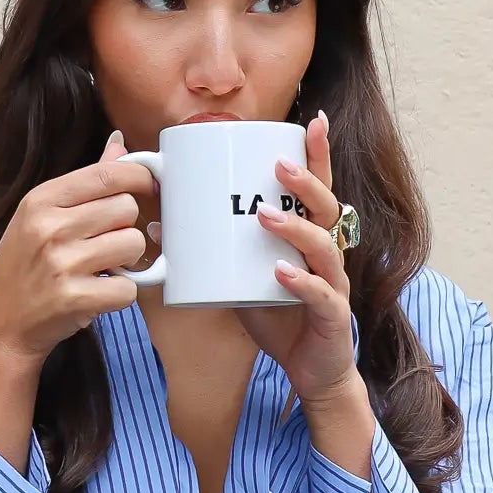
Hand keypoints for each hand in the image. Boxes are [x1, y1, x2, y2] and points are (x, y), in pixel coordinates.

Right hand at [0, 132, 156, 373]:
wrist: (2, 325)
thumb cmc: (24, 268)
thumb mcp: (40, 217)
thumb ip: (83, 183)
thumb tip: (119, 145)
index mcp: (40, 201)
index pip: (106, 174)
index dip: (139, 177)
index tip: (150, 185)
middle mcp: (49, 228)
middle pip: (126, 208)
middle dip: (126, 227)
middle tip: (108, 243)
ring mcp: (62, 264)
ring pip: (134, 244)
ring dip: (129, 260)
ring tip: (105, 269)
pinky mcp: (76, 298)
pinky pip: (130, 287)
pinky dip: (122, 293)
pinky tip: (101, 294)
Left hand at [235, 111, 361, 409]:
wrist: (310, 371)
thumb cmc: (279, 318)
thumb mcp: (241, 277)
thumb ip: (211, 249)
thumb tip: (158, 222)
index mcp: (311, 237)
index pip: (319, 189)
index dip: (319, 155)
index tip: (314, 121)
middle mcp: (328, 254)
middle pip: (327, 207)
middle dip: (305, 182)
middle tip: (278, 166)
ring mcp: (334, 284)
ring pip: (324, 246)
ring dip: (295, 227)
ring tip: (264, 216)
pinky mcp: (332, 316)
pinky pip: (320, 294)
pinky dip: (300, 282)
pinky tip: (281, 273)